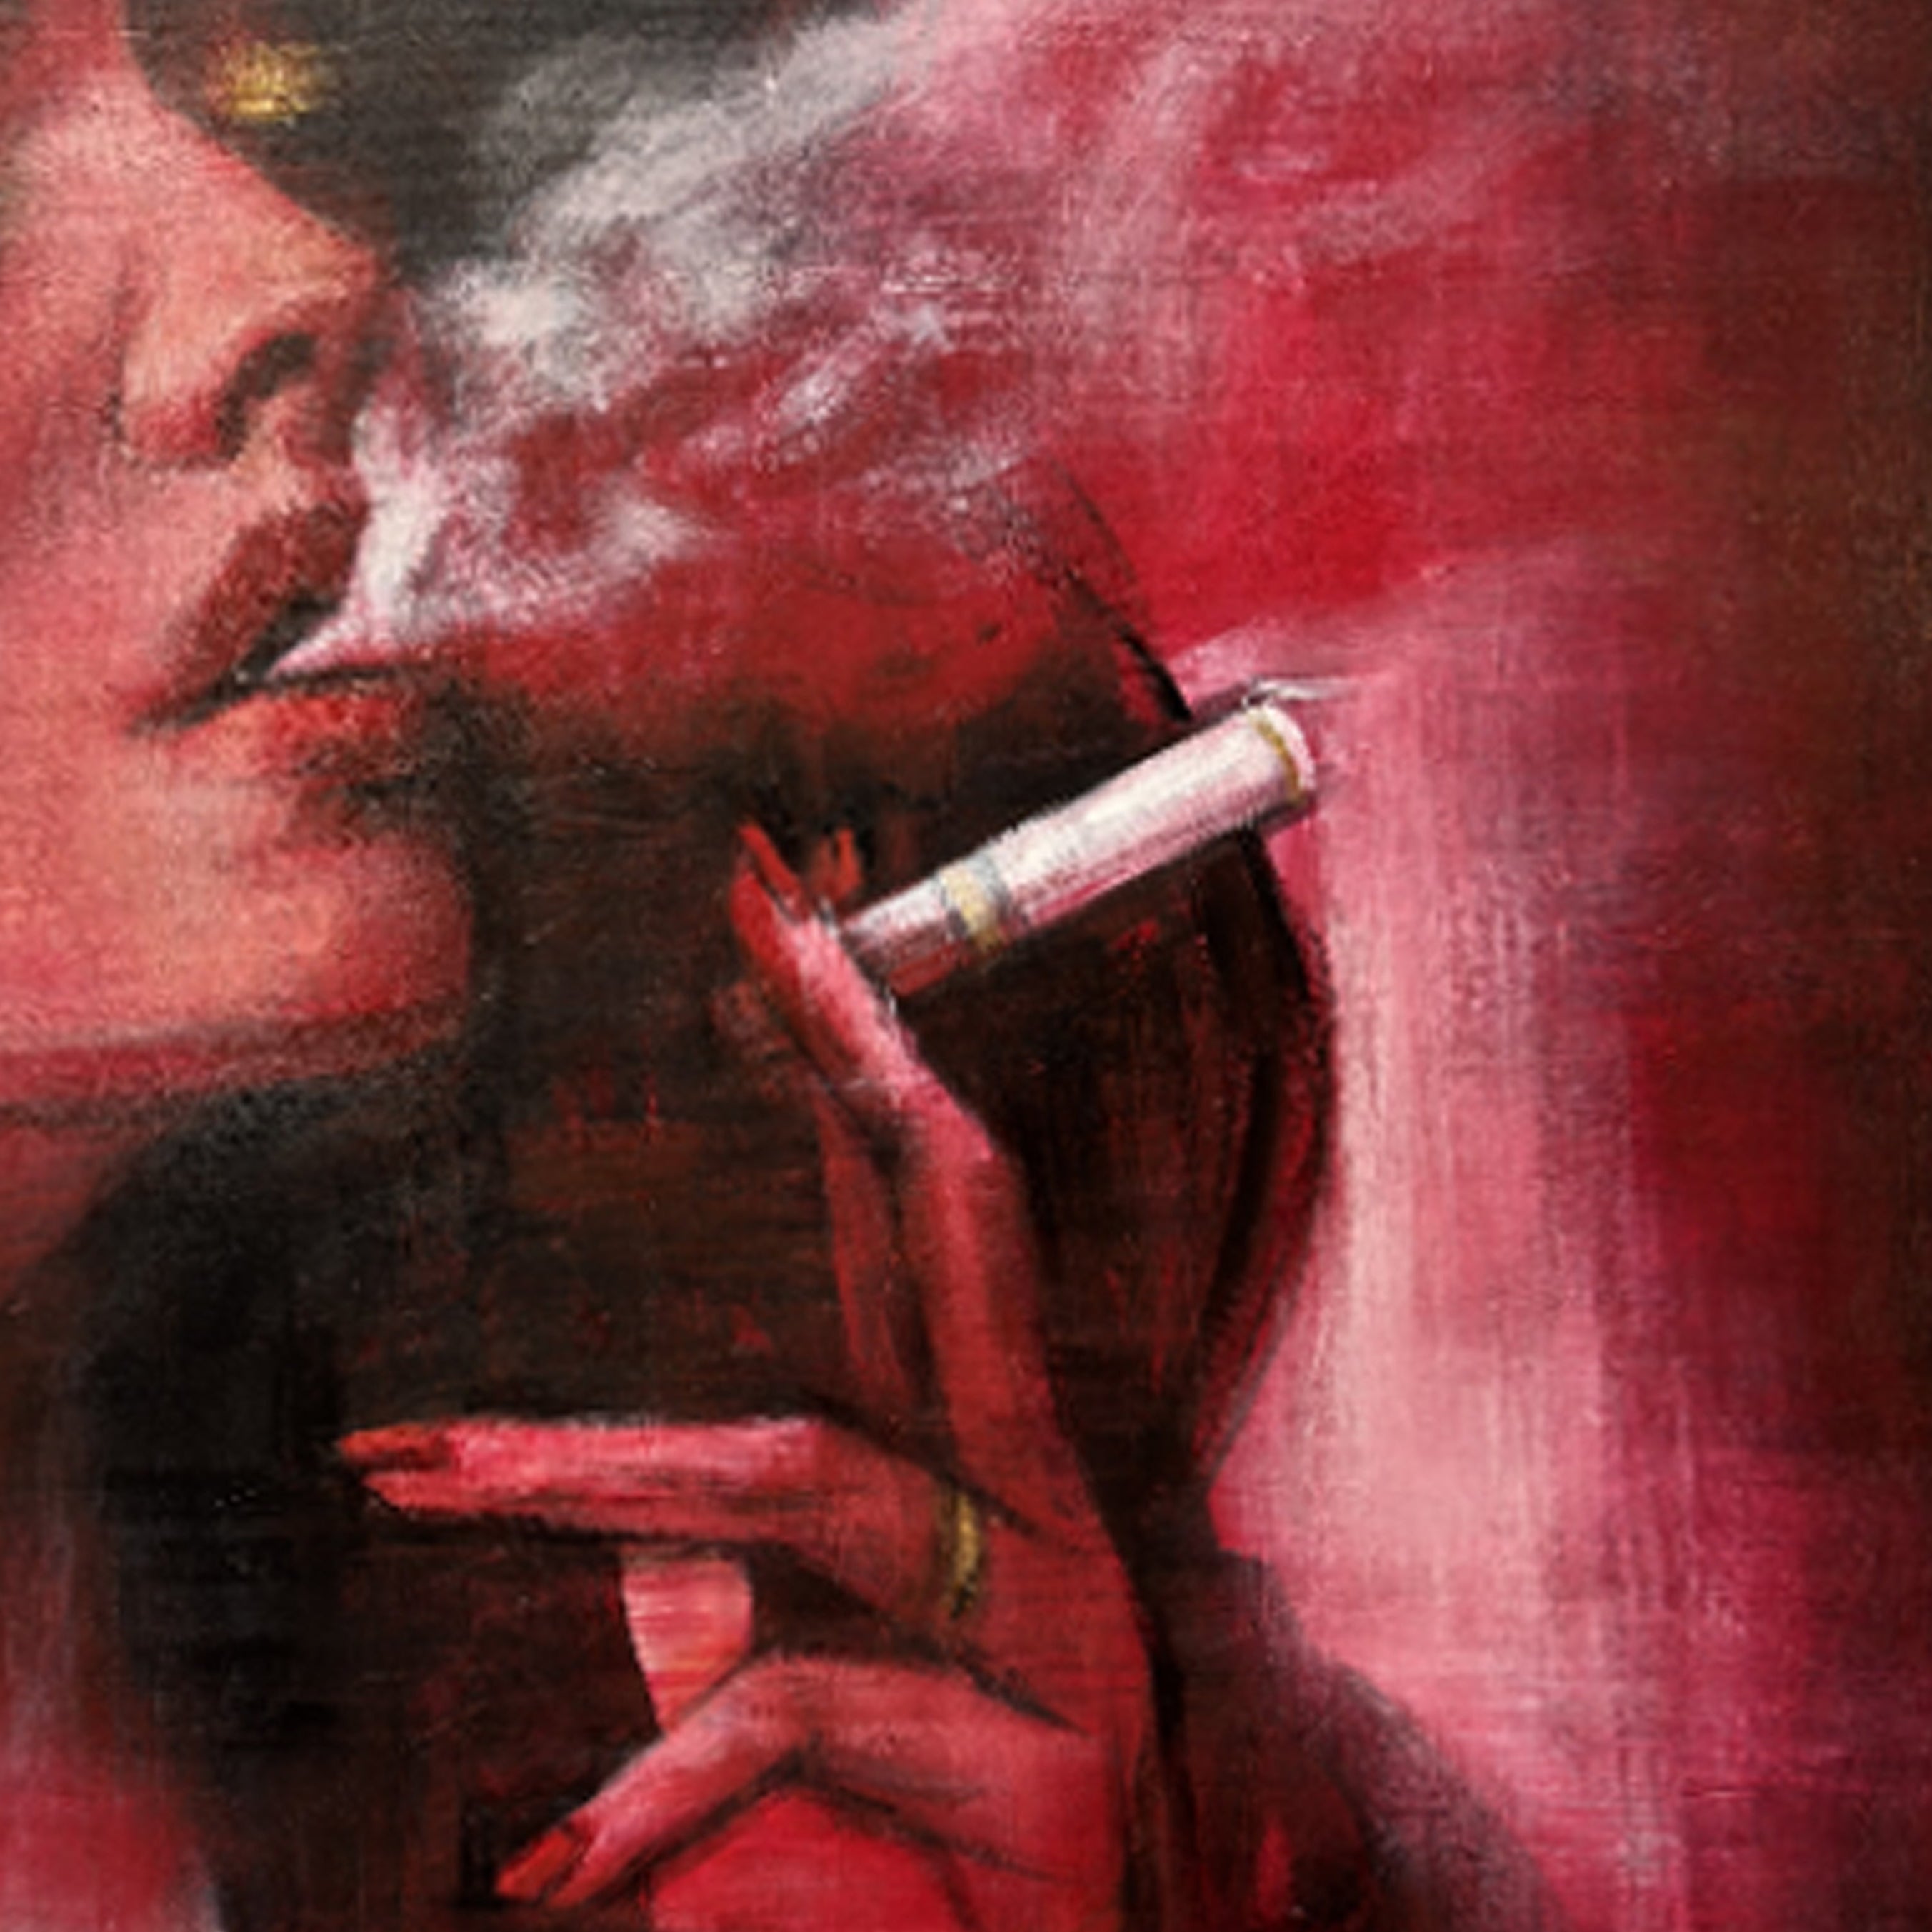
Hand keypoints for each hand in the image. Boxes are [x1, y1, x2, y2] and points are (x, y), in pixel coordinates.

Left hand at [342, 827, 1157, 1927]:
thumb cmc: (994, 1816)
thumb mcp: (891, 1650)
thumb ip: (789, 1552)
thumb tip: (657, 1499)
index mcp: (1001, 1459)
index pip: (921, 1204)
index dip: (856, 1045)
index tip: (775, 905)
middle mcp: (1041, 1503)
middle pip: (946, 1230)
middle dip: (851, 1059)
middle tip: (744, 922)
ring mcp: (1048, 1625)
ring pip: (809, 1472)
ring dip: (599, 1465)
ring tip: (409, 1476)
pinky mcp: (1029, 1770)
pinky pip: (805, 1720)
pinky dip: (661, 1785)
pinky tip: (542, 1868)